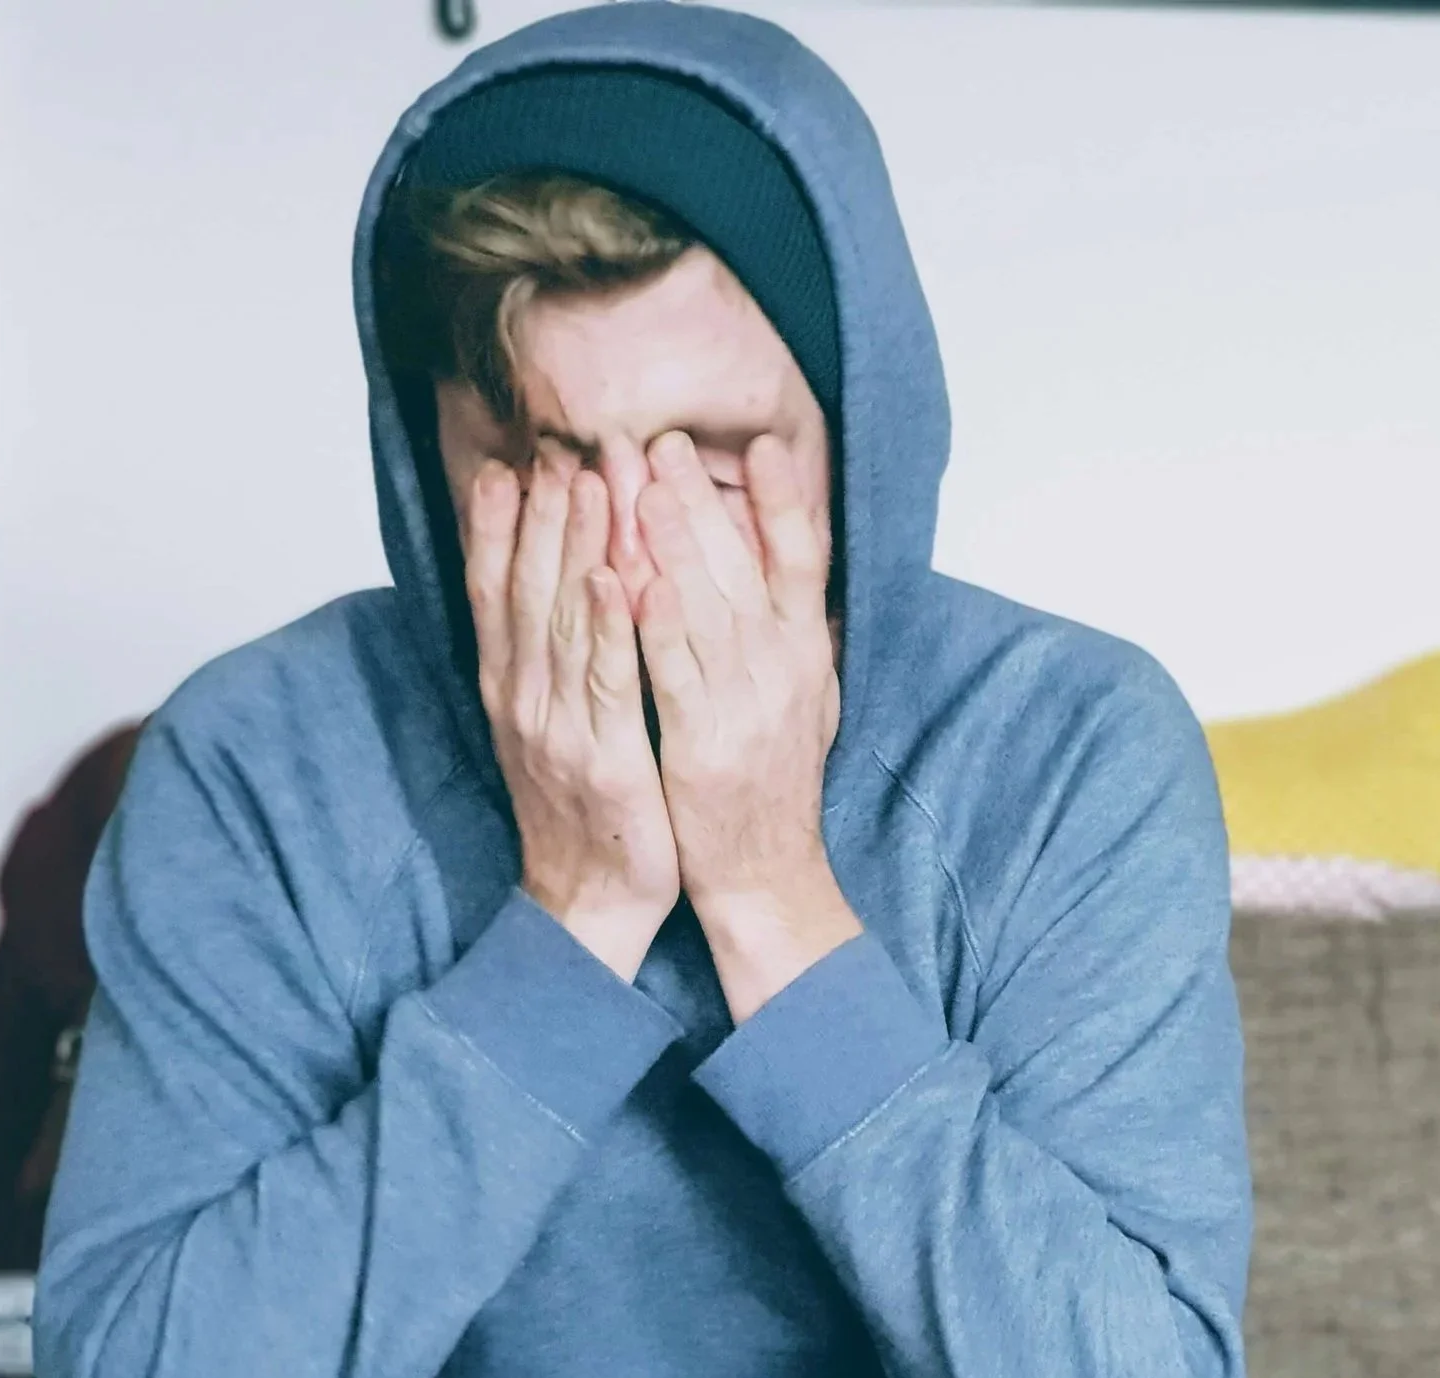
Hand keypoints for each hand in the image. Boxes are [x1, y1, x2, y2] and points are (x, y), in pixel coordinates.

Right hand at [465, 457, 679, 981]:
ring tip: (587, 480)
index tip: (510, 462)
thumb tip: (549, 594)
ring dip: (573, 547)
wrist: (588, 901)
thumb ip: (544, 662)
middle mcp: (523, 699)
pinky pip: (605, 681)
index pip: (495, 591)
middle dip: (541, 513)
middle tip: (557, 445)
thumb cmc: (582, 812)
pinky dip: (606, 626)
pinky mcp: (604, 757)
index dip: (499, 526)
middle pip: (525, 589)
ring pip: (562, 621)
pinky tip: (613, 576)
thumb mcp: (548, 728)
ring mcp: (558, 727)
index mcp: (510, 689)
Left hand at [634, 430, 862, 1018]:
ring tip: (639, 482)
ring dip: (674, 543)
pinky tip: (631, 580)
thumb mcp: (806, 700)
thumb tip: (792, 570)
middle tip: (662, 440)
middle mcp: (785, 672)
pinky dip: (656, 626)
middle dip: (701, 500)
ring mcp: (747, 707)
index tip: (762, 443)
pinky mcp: (704, 744)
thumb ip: (794, 636)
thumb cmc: (772, 785)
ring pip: (707, 609)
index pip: (803, 561)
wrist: (766, 875)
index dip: (785, 501)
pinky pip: (676, 674)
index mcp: (807, 656)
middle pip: (744, 568)